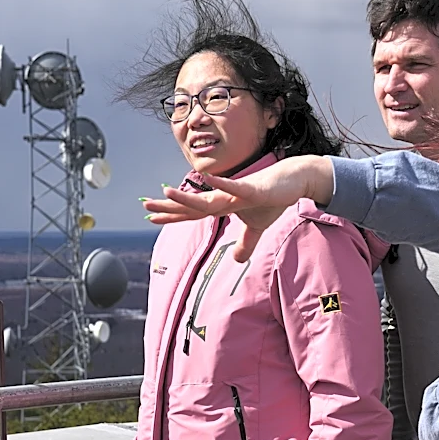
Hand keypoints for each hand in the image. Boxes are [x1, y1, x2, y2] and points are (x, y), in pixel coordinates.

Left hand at [142, 155, 334, 261]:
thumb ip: (246, 243)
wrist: (293, 180)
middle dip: (170, 206)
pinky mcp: (253, 188)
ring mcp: (237, 192)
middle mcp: (225, 197)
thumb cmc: (272, 199)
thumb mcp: (257, 227)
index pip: (193, 213)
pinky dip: (221, 184)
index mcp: (223, 206)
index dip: (173, 215)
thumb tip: (238, 261)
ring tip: (166, 192)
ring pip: (209, 198)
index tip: (151, 217)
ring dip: (188, 196)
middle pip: (193, 205)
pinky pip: (235, 187)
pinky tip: (206, 179)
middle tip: (145, 206)